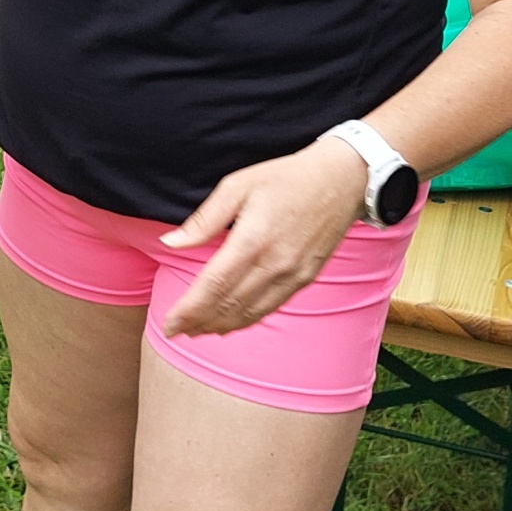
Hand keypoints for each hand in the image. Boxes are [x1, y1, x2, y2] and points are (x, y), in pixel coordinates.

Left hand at [157, 140, 372, 337]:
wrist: (342, 179)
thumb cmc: (285, 178)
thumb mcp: (238, 185)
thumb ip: (204, 220)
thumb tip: (170, 242)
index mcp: (253, 239)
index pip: (214, 285)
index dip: (189, 309)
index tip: (169, 323)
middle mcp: (274, 263)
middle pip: (229, 304)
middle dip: (199, 322)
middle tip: (174, 332)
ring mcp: (293, 274)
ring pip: (250, 312)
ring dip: (221, 326)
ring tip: (196, 331)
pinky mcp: (306, 278)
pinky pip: (271, 307)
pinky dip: (247, 320)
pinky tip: (231, 322)